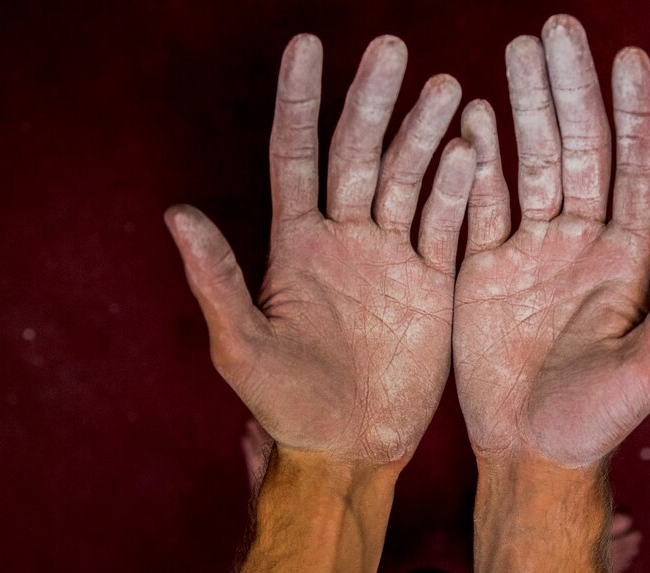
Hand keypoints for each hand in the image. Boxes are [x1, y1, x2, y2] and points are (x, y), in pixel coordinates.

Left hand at [166, 34, 473, 464]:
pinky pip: (446, 225)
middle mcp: (344, 237)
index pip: (295, 154)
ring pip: (408, 179)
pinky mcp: (430, 280)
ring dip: (426, 134)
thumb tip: (176, 214)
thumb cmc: (284, 405)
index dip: (299, 101)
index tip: (306, 46)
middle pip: (358, 153)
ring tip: (447, 90)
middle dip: (374, 101)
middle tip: (392, 49)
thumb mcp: (241, 346)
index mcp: (294, 244)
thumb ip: (217, 279)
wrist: (349, 448)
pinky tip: (472, 151)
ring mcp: (390, 255)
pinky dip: (460, 190)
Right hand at [454, 15, 649, 468]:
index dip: (633, 113)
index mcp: (627, 259)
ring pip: (531, 162)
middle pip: (580, 149)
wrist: (528, 452)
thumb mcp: (647, 369)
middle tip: (556, 30)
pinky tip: (469, 117)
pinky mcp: (485, 267)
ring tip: (515, 52)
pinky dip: (475, 161)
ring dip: (524, 107)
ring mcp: (532, 250)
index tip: (629, 57)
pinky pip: (480, 202)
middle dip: (570, 88)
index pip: (635, 168)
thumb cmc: (594, 422)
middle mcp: (582, 243)